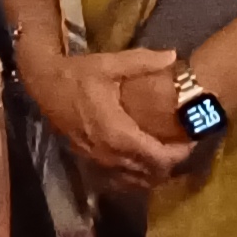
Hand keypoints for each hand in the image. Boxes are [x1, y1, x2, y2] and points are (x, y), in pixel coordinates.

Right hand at [20, 47, 189, 188]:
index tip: (192, 141)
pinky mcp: (90, 161)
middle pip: (150, 173)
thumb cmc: (78, 75)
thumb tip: (173, 55)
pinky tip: (143, 163)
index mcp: (118, 132)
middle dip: (171, 164)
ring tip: (168, 154)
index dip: (178, 154)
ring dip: (154, 172)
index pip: (157, 157)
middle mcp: (109, 153)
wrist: (44, 86)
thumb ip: (143, 62)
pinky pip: (119, 179)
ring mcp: (98, 161)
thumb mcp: (110, 64)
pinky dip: (136, 176)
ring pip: (135, 180)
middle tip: (184, 145)